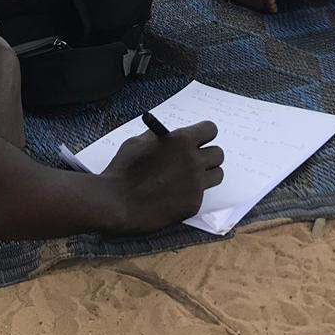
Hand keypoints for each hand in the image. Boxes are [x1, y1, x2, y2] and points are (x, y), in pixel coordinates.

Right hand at [102, 120, 224, 233]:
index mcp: (182, 141)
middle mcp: (194, 161)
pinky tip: (175, 196)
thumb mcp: (138, 142)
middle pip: (218, 153)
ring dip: (207, 174)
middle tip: (195, 160)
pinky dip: (192, 194)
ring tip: (190, 178)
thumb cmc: (123, 170)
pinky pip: (202, 195)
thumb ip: (159, 137)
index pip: (211, 129)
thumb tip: (168, 136)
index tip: (198, 139)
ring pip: (217, 174)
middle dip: (207, 154)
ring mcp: (196, 184)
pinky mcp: (193, 204)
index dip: (204, 134)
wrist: (116, 203)